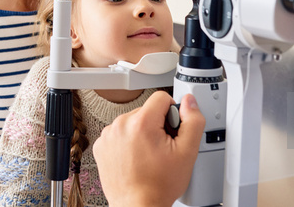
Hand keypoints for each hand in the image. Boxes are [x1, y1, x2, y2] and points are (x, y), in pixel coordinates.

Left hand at [94, 91, 205, 206]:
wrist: (137, 206)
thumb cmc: (159, 185)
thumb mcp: (187, 152)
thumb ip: (192, 121)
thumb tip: (188, 101)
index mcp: (141, 123)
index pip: (161, 97)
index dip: (172, 114)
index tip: (171, 133)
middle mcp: (121, 125)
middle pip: (147, 111)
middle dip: (156, 125)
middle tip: (161, 149)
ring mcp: (108, 135)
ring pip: (132, 121)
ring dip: (141, 133)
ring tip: (147, 156)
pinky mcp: (101, 145)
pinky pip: (119, 133)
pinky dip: (127, 142)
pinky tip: (134, 159)